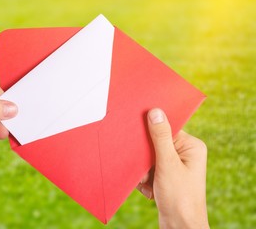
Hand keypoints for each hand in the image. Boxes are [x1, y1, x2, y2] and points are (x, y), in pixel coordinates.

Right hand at [137, 108, 208, 227]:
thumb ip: (160, 137)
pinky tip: (150, 190)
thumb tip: (155, 112)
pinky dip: (145, 179)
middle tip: (145, 169)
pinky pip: (148, 170)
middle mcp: (184, 154)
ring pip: (149, 158)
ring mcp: (175, 166)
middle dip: (146, 158)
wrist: (179, 227)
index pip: (167, 128)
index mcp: (191, 147)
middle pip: (156, 144)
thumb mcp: (167, 164)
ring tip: (150, 184)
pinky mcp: (166, 177)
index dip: (151, 130)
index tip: (137, 132)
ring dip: (144, 171)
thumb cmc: (180, 198)